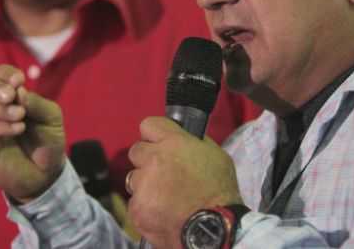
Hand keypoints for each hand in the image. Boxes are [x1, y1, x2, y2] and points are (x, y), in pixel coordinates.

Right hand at [0, 64, 65, 202]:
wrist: (47, 172)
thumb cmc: (47, 139)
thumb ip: (35, 102)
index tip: (20, 81)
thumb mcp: (50, 116)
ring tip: (20, 115)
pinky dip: (1, 126)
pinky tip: (19, 128)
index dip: (5, 73)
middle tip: (11, 95)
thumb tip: (18, 91)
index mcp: (6, 96)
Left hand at [126, 117, 242, 248]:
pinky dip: (146, 208)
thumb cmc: (219, 193)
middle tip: (163, 174)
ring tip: (167, 198)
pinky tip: (163, 213)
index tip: (156, 142)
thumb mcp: (216, 156)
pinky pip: (135, 203)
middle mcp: (155, 159)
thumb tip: (184, 137)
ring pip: (133, 178)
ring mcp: (143, 184)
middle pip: (136, 151)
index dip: (153, 135)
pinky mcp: (137, 207)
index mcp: (174, 143)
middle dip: (146, 160)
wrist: (213, 229)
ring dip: (145, 185)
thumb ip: (195, 143)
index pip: (149, 124)